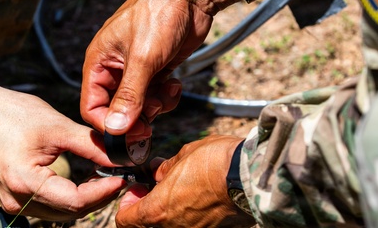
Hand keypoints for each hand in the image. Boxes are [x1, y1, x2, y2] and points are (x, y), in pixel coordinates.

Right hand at [0, 72, 125, 220]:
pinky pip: (50, 206)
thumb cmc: (13, 114)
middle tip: (121, 177)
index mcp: (24, 182)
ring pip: (61, 213)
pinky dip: (71, 198)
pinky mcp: (15, 198)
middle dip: (99, 197)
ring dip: (87, 200)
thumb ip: (90, 144)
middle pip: (69, 212)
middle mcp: (16, 201)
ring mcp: (13, 203)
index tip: (123, 176)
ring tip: (108, 178)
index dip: (103, 191)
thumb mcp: (56, 126)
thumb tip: (120, 158)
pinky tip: (87, 181)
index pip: (75, 201)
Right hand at [80, 0, 241, 135]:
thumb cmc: (160, 14)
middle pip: (116, 110)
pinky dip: (166, 96)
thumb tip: (114, 129)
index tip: (130, 135)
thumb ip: (129, 96)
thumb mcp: (143, 58)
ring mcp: (136, 70)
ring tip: (168, 90)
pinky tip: (175, 81)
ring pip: (139, 107)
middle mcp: (114, 68)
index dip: (107, 125)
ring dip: (155, 106)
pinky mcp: (156, 70)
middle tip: (155, 117)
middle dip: (136, 117)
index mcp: (99, 61)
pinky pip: (156, 97)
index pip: (91, 106)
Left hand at [116, 135, 254, 227]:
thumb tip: (157, 171)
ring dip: (172, 210)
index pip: (125, 220)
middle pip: (150, 224)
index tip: (137, 189)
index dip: (127, 203)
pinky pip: (196, 225)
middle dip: (150, 206)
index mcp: (158, 210)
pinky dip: (194, 215)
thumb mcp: (183, 157)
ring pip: (173, 225)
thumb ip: (165, 169)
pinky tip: (203, 197)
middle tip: (159, 188)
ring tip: (184, 190)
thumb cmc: (215, 162)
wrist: (251, 175)